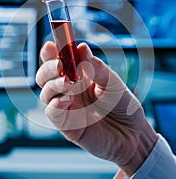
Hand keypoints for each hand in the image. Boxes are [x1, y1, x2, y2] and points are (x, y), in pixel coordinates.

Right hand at [36, 41, 156, 176]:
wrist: (133, 134)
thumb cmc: (123, 106)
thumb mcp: (112, 82)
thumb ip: (95, 67)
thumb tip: (81, 48)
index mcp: (78, 77)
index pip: (57, 61)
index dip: (51, 52)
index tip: (51, 44)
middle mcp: (68, 91)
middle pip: (44, 76)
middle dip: (48, 67)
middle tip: (60, 64)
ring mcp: (66, 108)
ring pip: (45, 92)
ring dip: (54, 84)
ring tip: (70, 83)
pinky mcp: (67, 125)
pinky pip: (52, 112)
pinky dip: (55, 103)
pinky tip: (67, 99)